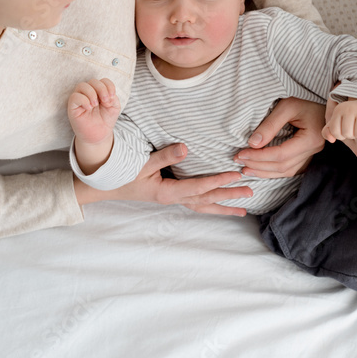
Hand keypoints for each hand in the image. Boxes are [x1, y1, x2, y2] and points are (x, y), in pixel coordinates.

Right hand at [67, 79, 119, 144]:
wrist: (99, 135)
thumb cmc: (105, 119)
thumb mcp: (114, 107)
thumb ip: (112, 97)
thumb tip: (105, 93)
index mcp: (99, 91)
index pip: (103, 81)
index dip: (109, 86)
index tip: (112, 97)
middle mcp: (88, 93)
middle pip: (92, 81)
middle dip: (101, 89)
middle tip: (105, 101)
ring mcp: (80, 99)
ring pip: (82, 85)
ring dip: (92, 93)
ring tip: (95, 105)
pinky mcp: (72, 107)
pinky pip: (74, 97)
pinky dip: (83, 100)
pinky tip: (89, 107)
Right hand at [78, 143, 253, 215]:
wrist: (107, 186)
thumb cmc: (124, 174)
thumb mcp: (142, 163)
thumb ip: (164, 156)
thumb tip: (186, 148)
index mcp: (168, 192)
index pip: (200, 187)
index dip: (219, 181)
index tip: (237, 174)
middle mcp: (174, 199)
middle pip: (207, 200)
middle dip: (229, 196)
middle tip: (250, 192)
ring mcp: (174, 200)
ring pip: (204, 206)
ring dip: (223, 206)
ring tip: (243, 209)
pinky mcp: (173, 197)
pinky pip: (197, 204)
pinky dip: (211, 206)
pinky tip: (221, 207)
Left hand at [233, 97, 324, 178]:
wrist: (322, 104)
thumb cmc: (305, 102)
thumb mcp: (287, 106)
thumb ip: (270, 125)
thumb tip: (252, 144)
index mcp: (311, 139)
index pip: (281, 154)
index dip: (259, 156)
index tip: (241, 153)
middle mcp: (313, 150)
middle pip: (282, 166)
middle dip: (258, 165)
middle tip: (238, 160)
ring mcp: (311, 155)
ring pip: (285, 171)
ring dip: (264, 172)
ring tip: (245, 168)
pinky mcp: (306, 156)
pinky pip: (289, 169)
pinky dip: (273, 171)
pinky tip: (260, 169)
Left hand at [321, 98, 356, 142]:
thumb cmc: (355, 118)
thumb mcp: (340, 123)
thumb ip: (329, 131)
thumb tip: (331, 140)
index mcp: (339, 109)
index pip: (335, 132)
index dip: (342, 134)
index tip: (348, 127)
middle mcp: (350, 107)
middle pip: (347, 134)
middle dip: (353, 134)